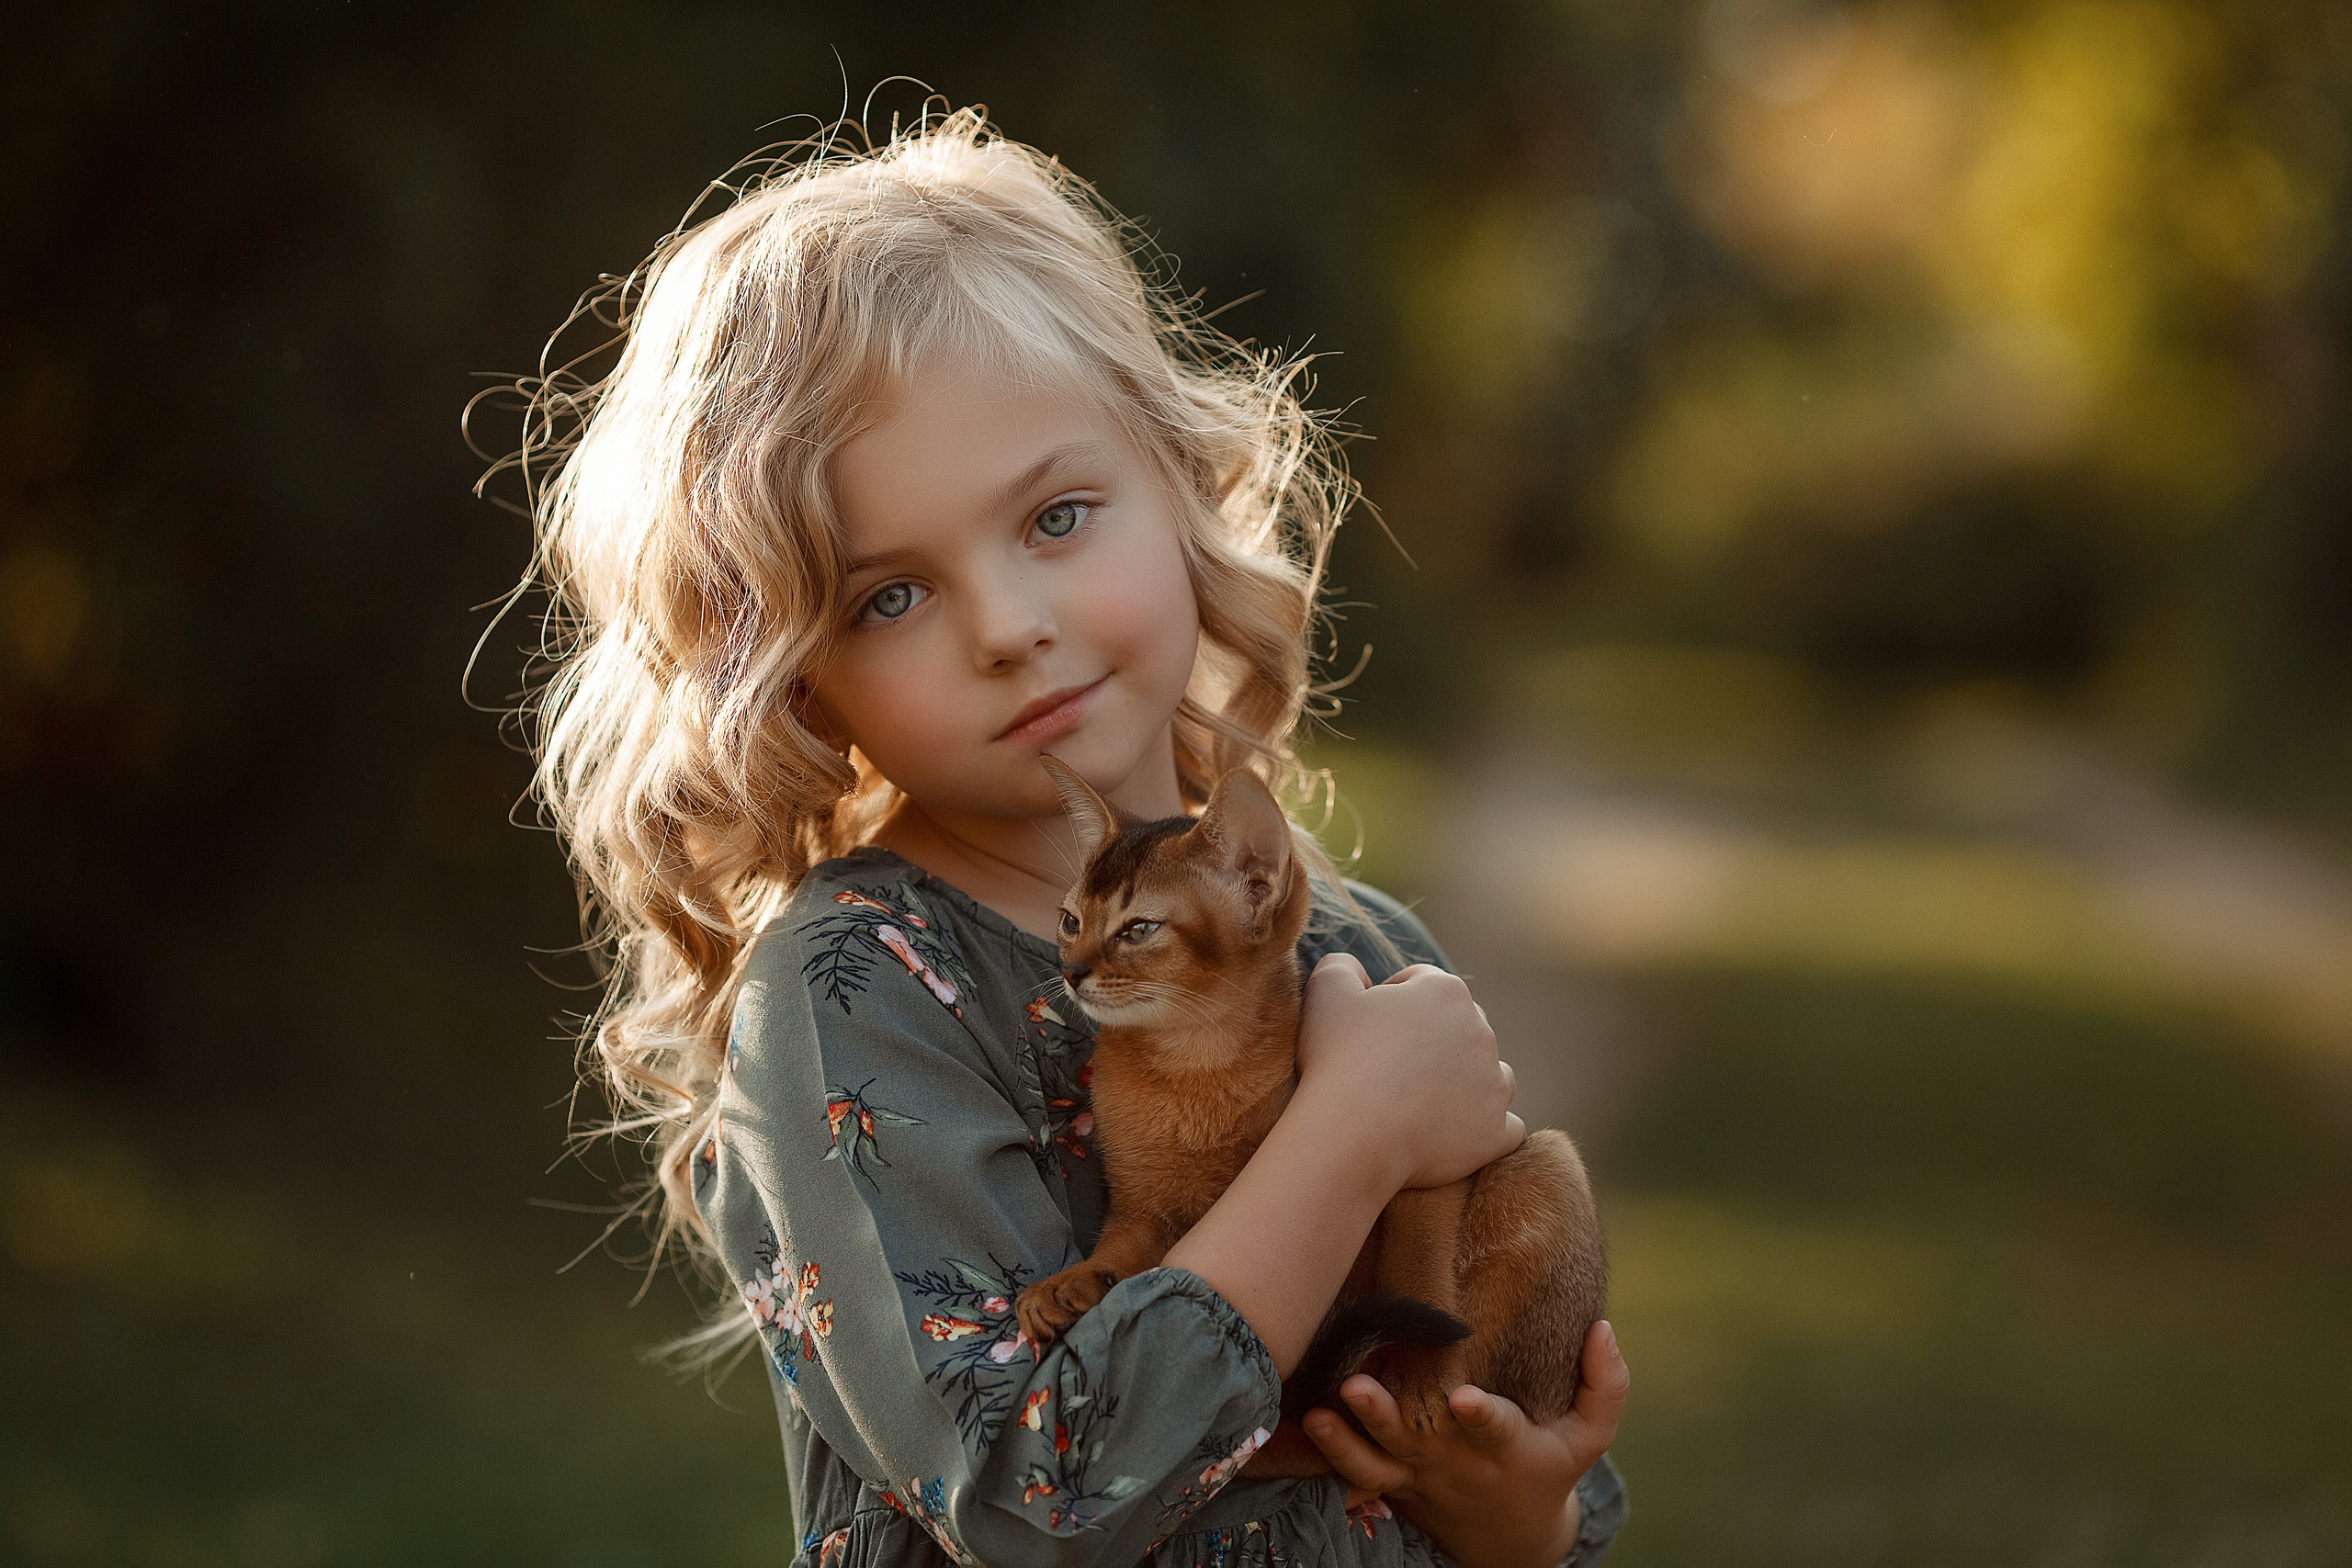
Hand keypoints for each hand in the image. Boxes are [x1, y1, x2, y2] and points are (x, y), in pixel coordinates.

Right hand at [1294, 953, 1523, 1192]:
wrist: (1352, 1132)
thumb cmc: (1339, 1058)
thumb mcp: (1326, 991)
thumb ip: (1343, 966)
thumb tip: (1356, 969)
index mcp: (1447, 991)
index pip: (1421, 984)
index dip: (1389, 1001)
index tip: (1366, 1029)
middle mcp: (1482, 1032)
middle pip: (1458, 1027)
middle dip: (1431, 1040)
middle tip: (1387, 1067)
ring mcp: (1494, 1084)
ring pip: (1488, 1073)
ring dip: (1464, 1081)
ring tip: (1421, 1101)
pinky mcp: (1496, 1131)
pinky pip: (1503, 1127)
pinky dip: (1482, 1129)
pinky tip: (1453, 1133)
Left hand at [1302, 1321, 1629, 1567]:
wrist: (1508, 1541)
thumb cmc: (1548, 1469)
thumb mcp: (1589, 1439)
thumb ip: (1606, 1386)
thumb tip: (1604, 1327)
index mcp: (1504, 1447)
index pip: (1493, 1427)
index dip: (1479, 1415)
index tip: (1463, 1398)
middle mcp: (1453, 1461)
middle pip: (1415, 1438)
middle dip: (1384, 1415)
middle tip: (1355, 1386)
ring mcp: (1415, 1473)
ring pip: (1373, 1461)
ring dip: (1344, 1439)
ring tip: (1319, 1412)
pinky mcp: (1389, 1481)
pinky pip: (1353, 1473)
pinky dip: (1327, 1452)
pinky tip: (1300, 1421)